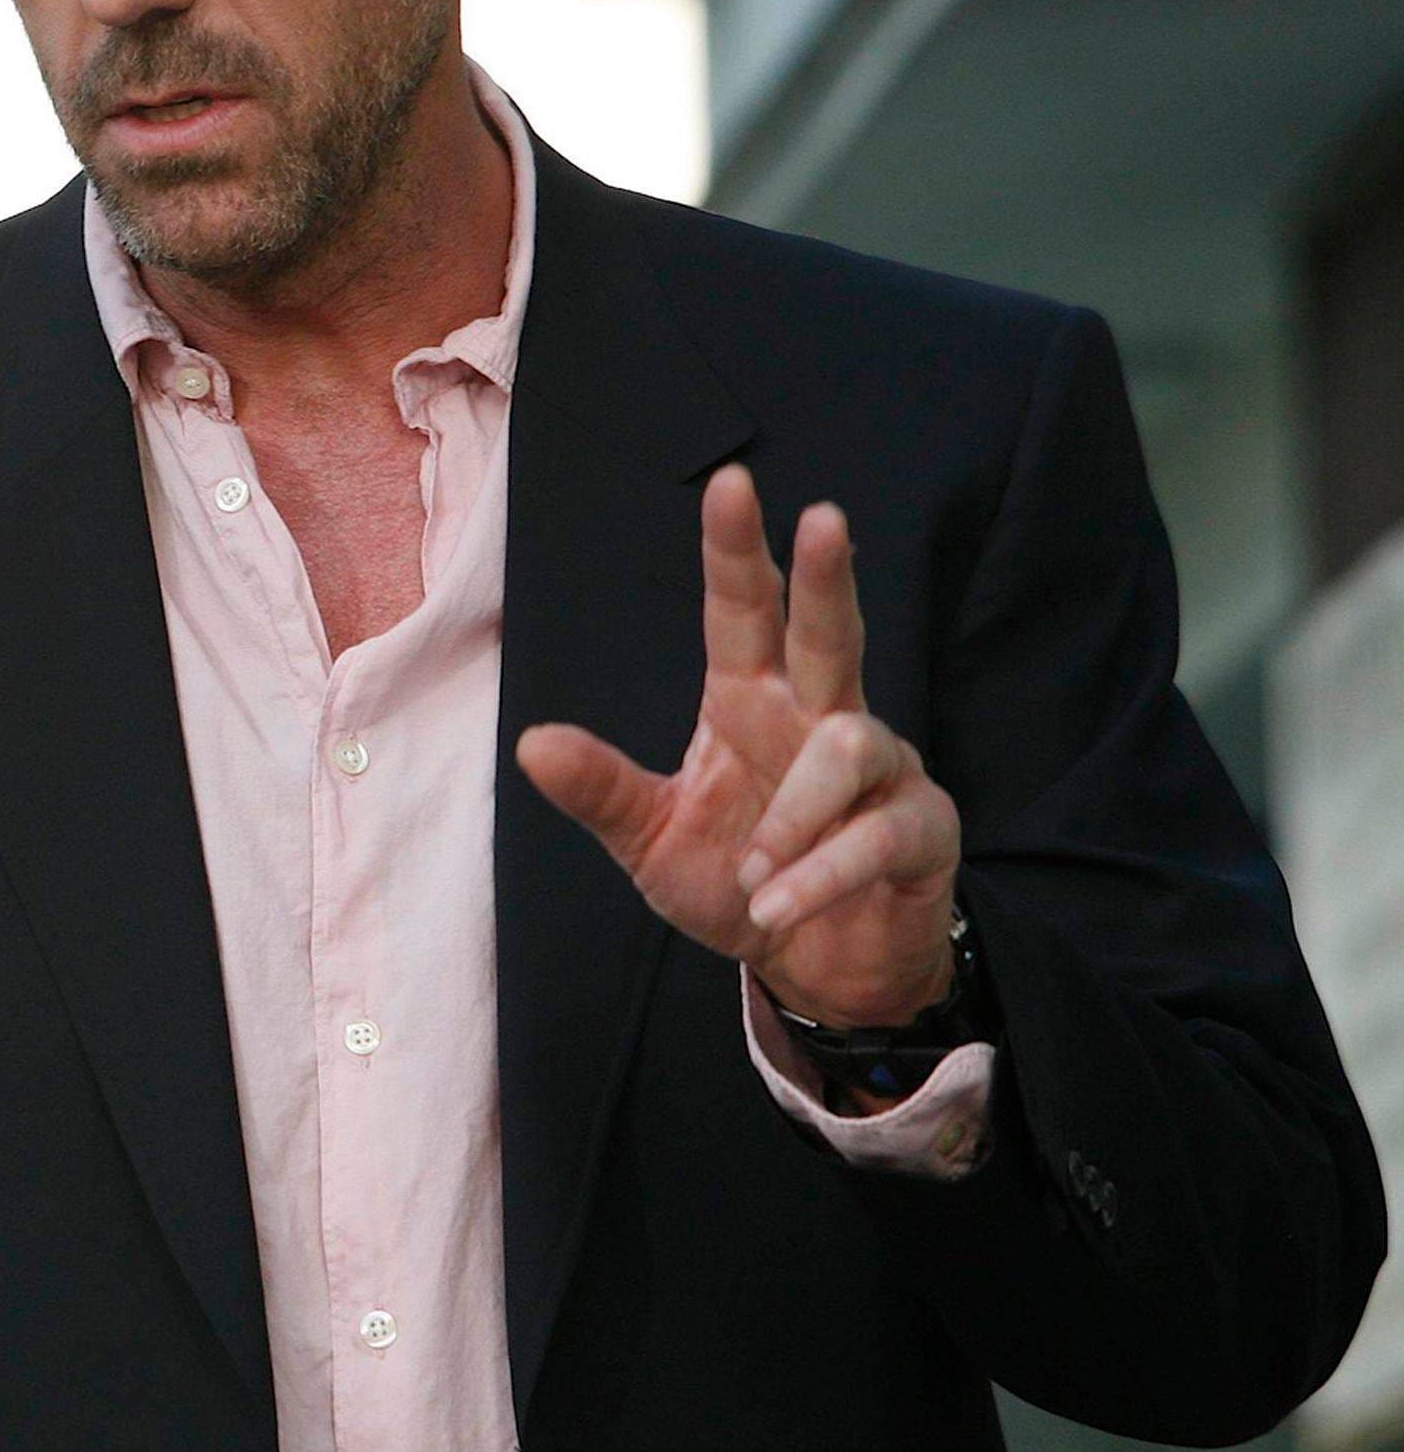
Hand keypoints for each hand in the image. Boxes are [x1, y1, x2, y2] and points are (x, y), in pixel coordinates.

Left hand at [514, 466, 961, 1029]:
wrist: (815, 969)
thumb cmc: (738, 884)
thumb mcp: (651, 841)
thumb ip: (602, 792)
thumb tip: (530, 743)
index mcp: (750, 704)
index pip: (742, 613)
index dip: (737, 551)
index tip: (730, 483)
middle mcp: (820, 719)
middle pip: (830, 632)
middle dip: (826, 578)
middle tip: (824, 516)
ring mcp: (882, 771)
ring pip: (852, 743)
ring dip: (796, 813)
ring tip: (753, 872)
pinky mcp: (922, 829)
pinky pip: (878, 835)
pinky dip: (821, 872)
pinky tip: (778, 905)